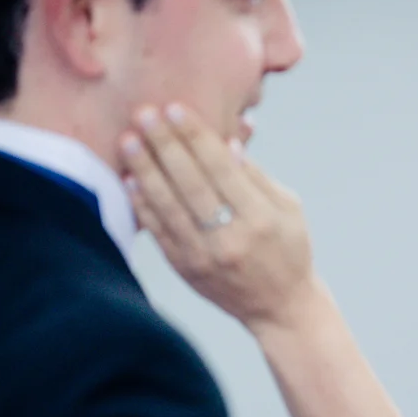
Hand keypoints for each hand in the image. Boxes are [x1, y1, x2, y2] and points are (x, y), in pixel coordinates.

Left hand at [118, 103, 320, 333]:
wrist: (281, 308)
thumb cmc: (288, 249)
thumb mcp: (289, 209)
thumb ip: (257, 176)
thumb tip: (226, 143)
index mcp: (261, 218)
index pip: (221, 167)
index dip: (196, 136)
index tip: (175, 108)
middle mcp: (231, 238)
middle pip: (190, 182)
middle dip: (164, 144)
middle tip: (143, 114)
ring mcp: (205, 256)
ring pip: (168, 206)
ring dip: (145, 170)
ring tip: (128, 141)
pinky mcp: (186, 270)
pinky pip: (159, 232)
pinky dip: (143, 205)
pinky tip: (130, 180)